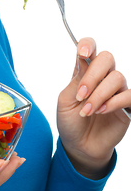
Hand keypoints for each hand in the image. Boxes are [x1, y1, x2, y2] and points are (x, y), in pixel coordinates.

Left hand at [57, 38, 129, 178]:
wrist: (79, 146)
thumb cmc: (71, 121)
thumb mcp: (66, 100)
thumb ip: (76, 80)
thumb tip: (85, 60)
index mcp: (84, 71)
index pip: (90, 48)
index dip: (88, 45)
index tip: (82, 53)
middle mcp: (102, 77)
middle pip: (107, 58)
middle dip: (93, 74)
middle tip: (81, 93)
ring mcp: (116, 90)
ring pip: (117, 77)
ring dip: (99, 94)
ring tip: (88, 110)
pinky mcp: (127, 105)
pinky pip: (128, 95)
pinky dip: (113, 102)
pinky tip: (101, 111)